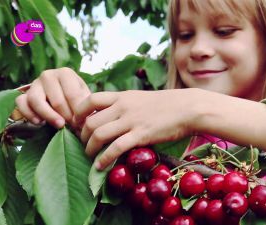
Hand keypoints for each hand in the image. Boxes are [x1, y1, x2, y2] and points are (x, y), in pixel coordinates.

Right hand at [15, 67, 90, 128]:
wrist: (63, 99)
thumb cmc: (77, 99)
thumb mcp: (85, 98)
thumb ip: (86, 105)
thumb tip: (87, 118)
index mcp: (65, 73)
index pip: (72, 95)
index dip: (78, 112)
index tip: (83, 123)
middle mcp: (48, 75)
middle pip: (56, 100)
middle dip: (66, 117)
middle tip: (74, 128)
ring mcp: (34, 84)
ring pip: (36, 100)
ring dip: (49, 116)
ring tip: (59, 126)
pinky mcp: (23, 94)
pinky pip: (21, 104)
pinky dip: (29, 114)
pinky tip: (40, 123)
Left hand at [73, 88, 203, 169]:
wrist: (189, 108)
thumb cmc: (169, 105)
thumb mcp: (142, 99)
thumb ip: (126, 106)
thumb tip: (114, 117)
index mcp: (122, 96)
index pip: (89, 99)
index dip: (78, 113)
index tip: (77, 124)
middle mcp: (122, 107)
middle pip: (89, 121)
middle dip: (82, 136)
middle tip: (83, 144)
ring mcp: (131, 121)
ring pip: (98, 134)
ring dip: (89, 149)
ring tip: (89, 157)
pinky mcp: (141, 135)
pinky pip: (115, 148)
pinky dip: (103, 159)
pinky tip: (100, 166)